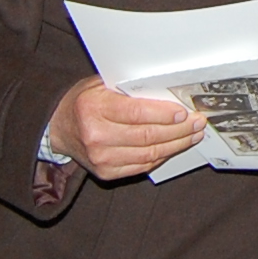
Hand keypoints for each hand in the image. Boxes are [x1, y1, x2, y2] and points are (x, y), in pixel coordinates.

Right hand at [46, 76, 206, 180]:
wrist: (60, 128)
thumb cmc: (85, 102)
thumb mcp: (101, 85)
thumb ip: (129, 88)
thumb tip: (168, 91)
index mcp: (94, 108)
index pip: (137, 113)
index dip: (164, 114)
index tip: (184, 113)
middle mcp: (96, 136)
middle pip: (147, 135)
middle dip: (179, 130)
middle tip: (197, 123)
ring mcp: (101, 158)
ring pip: (149, 153)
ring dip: (176, 145)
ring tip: (192, 135)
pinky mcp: (106, 173)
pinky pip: (142, 166)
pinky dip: (161, 156)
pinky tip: (173, 147)